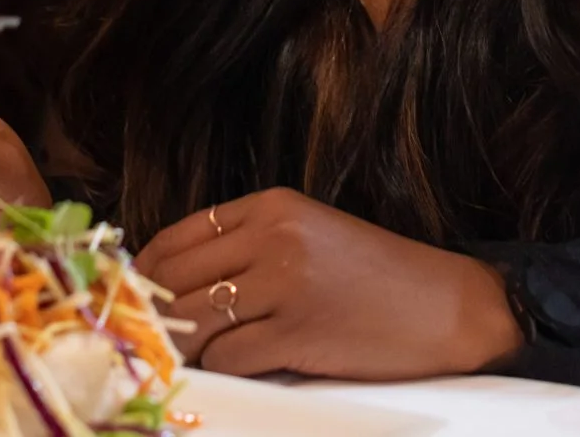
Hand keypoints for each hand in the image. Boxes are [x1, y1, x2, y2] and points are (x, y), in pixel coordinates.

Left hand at [133, 188, 521, 380]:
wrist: (447, 308)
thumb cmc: (378, 277)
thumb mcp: (311, 236)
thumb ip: (250, 245)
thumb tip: (175, 282)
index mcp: (273, 205)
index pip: (179, 235)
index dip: (145, 271)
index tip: (132, 298)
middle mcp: (274, 236)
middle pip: (177, 278)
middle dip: (152, 314)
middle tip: (142, 340)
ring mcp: (285, 283)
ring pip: (195, 320)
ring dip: (181, 348)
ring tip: (177, 362)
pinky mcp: (297, 331)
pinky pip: (230, 357)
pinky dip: (219, 371)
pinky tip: (225, 374)